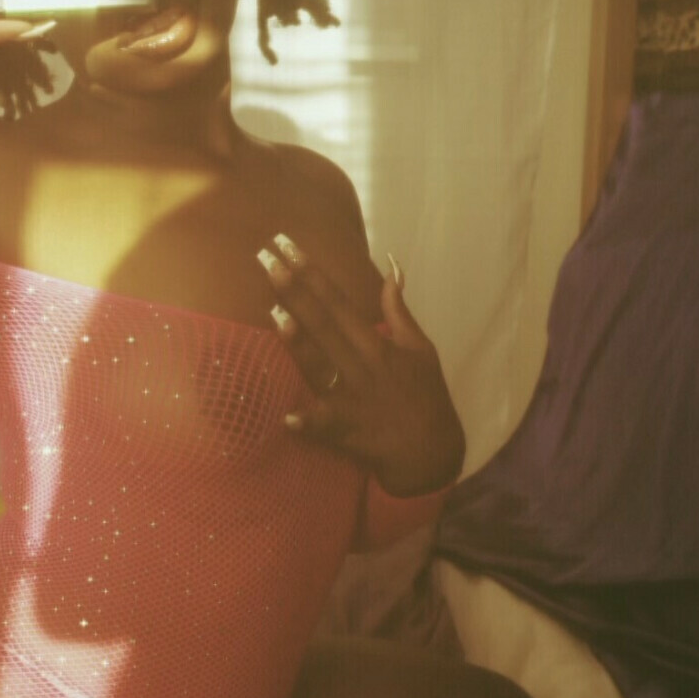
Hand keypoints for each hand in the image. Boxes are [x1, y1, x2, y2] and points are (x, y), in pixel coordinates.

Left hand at [257, 235, 464, 496]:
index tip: (286, 245)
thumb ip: (398, 309)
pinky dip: (308, 424)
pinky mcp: (348, 432)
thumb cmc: (425, 396)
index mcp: (377, 343)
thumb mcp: (421, 348)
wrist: (433, 452)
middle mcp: (363, 365)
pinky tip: (288, 418)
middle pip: (323, 323)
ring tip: (273, 313)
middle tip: (265, 259)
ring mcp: (354, 399)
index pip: (337, 299)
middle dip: (293, 290)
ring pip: (320, 367)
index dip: (311, 271)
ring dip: (298, 343)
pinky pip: (325, 428)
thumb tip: (392, 265)